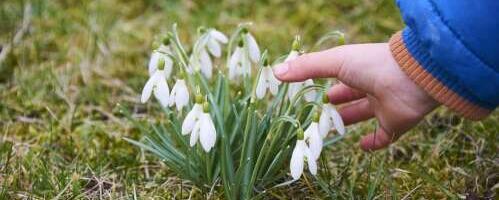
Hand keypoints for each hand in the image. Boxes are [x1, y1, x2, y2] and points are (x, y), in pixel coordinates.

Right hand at [273, 43, 438, 150]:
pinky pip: (383, 136)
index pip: (338, 80)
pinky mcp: (393, 124)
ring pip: (361, 115)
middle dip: (333, 106)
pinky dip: (373, 142)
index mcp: (358, 70)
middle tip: (315, 116)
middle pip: (348, 98)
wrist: (411, 79)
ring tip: (328, 132)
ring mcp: (382, 106)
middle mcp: (370, 87)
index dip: (324, 87)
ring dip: (347, 122)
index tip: (307, 96)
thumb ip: (307, 67)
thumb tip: (276, 72)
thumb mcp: (335, 62)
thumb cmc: (371, 64)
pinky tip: (361, 146)